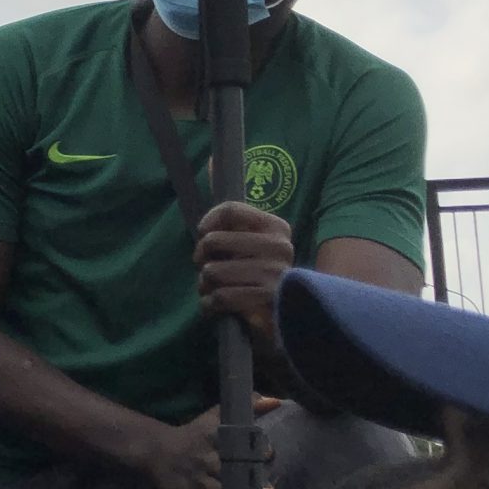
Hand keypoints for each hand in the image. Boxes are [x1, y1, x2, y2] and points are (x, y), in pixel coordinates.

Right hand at [122, 400, 281, 488]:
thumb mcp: (216, 416)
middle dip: (248, 484)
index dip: (250, 447)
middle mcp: (205, 459)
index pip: (231, 440)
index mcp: (211, 437)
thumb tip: (276, 401)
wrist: (156, 450)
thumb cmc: (194, 433)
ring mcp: (197, 480)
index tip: (267, 454)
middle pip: (227, 472)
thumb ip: (248, 406)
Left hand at [195, 200, 297, 350]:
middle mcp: (280, 247)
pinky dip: (209, 304)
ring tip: (213, 289)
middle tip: (207, 269)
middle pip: (212, 241)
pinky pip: (219, 297)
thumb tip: (209, 171)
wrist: (287, 318)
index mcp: (277, 227)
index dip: (208, 223)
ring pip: (212, 271)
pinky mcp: (267, 301)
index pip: (230, 210)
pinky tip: (215, 305)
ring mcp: (275, 274)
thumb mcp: (250, 243)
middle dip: (201, 258)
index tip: (204, 235)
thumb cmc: (259, 275)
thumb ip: (232, 218)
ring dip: (204, 284)